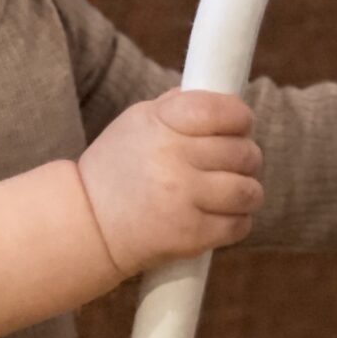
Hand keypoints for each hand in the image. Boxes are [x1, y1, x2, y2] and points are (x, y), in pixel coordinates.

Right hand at [77, 90, 263, 277]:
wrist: (87, 224)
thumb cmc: (116, 168)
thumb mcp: (136, 122)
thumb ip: (178, 107)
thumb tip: (223, 101)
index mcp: (161, 124)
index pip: (225, 111)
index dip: (240, 118)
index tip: (238, 126)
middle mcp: (173, 160)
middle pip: (244, 153)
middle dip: (245, 158)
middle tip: (232, 164)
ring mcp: (183, 199)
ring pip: (249, 191)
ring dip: (246, 191)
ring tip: (231, 192)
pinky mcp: (190, 235)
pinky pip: (239, 225)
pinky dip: (237, 221)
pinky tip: (220, 216)